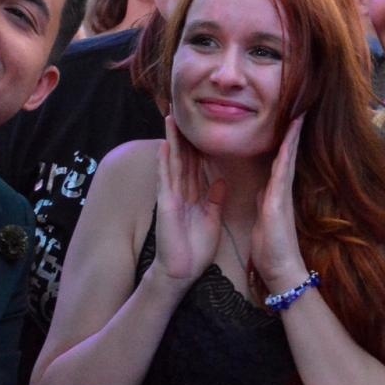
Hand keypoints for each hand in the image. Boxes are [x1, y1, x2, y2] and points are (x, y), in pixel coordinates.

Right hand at [147, 115, 225, 288]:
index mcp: (193, 196)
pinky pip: (166, 180)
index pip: (195, 165)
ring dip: (171, 141)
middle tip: (181, 113)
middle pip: (182, 158)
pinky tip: (164, 146)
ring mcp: (172, 197)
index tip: (199, 127)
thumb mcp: (211, 219)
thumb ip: (214, 199)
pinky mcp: (166, 204)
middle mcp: (181, 192)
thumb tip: (220, 180)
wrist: (181, 271)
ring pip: (172, 163)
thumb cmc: (194, 249)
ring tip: (170, 119)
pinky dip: (164, 163)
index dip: (197, 146)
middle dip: (182, 136)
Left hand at [252, 117, 307, 289]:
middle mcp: (281, 191)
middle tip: (298, 110)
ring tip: (297, 117)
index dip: (284, 141)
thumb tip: (264, 190)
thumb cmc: (271, 248)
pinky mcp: (278, 203)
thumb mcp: (264, 219)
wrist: (280, 269)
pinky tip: (288, 142)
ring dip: (292, 138)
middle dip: (292, 133)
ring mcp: (282, 195)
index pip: (280, 161)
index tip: (288, 122)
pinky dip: (286, 156)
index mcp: (275, 193)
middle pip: (287, 155)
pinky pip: (282, 174)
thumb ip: (265, 203)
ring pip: (287, 160)